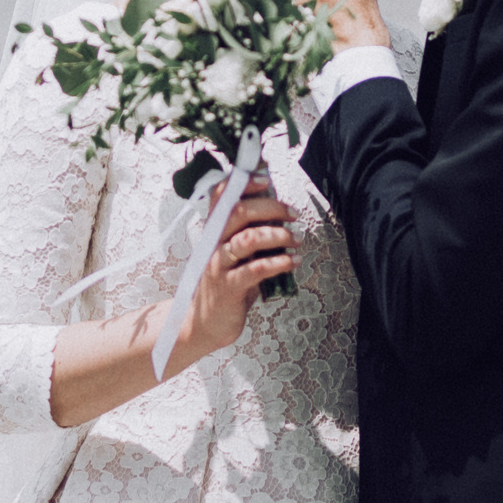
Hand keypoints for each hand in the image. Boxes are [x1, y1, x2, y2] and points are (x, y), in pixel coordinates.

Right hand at [170, 176, 294, 371]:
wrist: (205, 323)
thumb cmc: (226, 282)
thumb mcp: (235, 252)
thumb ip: (250, 230)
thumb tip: (278, 208)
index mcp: (214, 229)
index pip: (221, 195)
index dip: (243, 182)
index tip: (266, 178)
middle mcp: (213, 242)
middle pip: (238, 212)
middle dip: (271, 207)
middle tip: (293, 214)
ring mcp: (218, 265)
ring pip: (248, 239)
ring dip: (279, 235)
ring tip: (297, 240)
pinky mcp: (228, 287)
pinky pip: (256, 269)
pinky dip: (280, 262)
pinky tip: (294, 262)